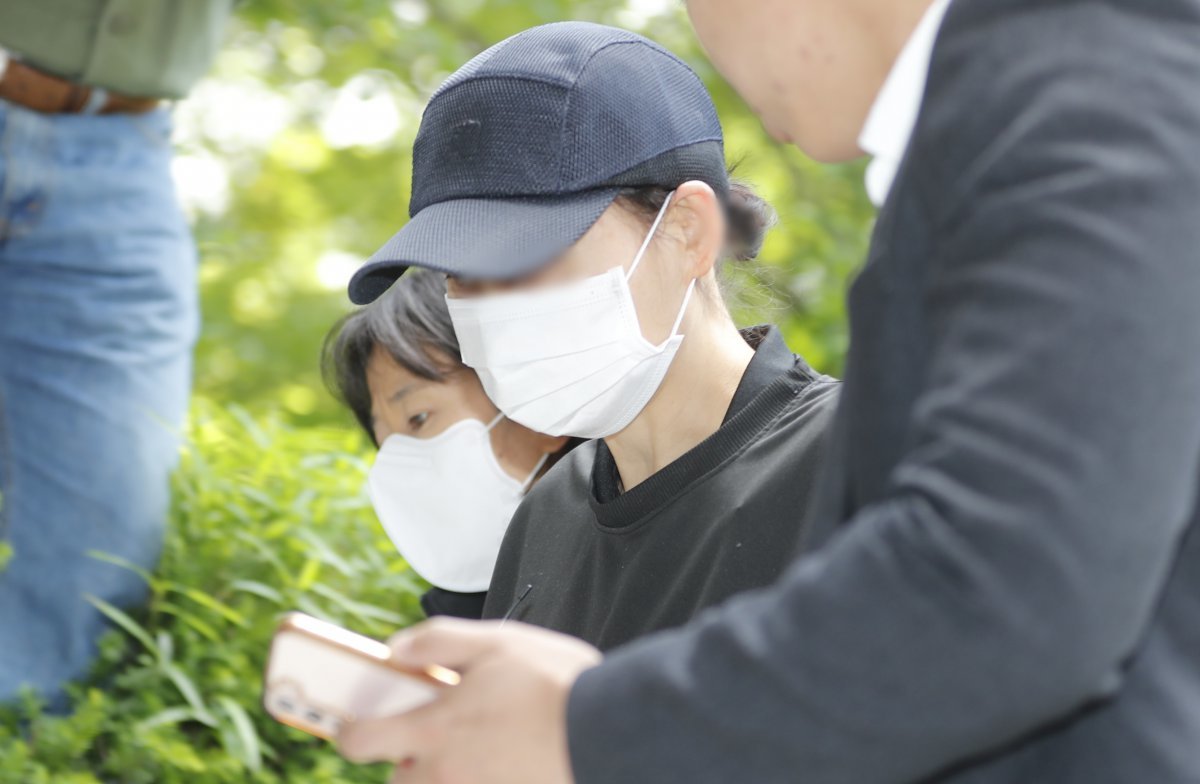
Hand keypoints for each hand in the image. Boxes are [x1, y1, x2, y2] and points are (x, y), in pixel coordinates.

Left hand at [337, 618, 602, 783]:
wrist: (610, 729)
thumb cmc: (556, 682)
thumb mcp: (496, 641)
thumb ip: (438, 641)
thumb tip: (395, 649)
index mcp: (434, 728)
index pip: (360, 741)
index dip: (349, 731)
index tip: (356, 722)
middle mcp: (445, 772)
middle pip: (397, 779)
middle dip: (408, 758)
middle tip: (438, 730)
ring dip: (441, 773)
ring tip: (477, 746)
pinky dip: (479, 777)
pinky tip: (505, 758)